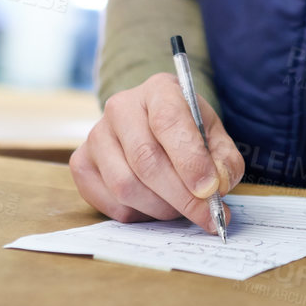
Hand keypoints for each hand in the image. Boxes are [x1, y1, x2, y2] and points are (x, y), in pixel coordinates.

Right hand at [69, 73, 245, 232]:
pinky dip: (138, 214)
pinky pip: (110, 202)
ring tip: (180, 207)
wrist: (153, 125)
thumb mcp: (214, 135)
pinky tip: (154, 204)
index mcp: (159, 90)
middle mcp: (121, 107)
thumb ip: (224, 159)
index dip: (190, 160)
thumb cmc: (186, 131)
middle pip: (146, 160)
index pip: (169, 121)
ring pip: (126, 186)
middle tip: (206, 215)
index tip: (211, 189)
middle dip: (181, 196)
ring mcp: (96, 135)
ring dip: (161, 207)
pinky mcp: (81, 163)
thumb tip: (218, 186)